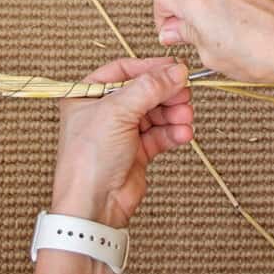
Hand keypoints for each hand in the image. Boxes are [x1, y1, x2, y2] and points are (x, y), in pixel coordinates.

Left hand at [51, 58, 192, 229]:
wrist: (92, 206)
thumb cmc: (88, 158)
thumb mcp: (117, 112)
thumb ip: (149, 88)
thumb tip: (175, 70)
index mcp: (88, 94)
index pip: (124, 70)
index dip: (150, 68)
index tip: (175, 67)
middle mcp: (104, 111)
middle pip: (144, 92)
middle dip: (166, 94)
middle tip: (185, 94)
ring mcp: (121, 132)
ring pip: (155, 113)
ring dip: (173, 114)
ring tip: (185, 117)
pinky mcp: (136, 152)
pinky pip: (159, 135)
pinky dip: (173, 133)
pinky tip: (183, 134)